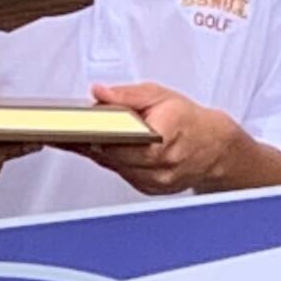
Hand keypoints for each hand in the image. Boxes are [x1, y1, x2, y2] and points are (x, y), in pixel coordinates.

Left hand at [81, 81, 253, 197]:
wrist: (214, 147)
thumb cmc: (189, 120)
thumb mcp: (160, 95)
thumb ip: (127, 94)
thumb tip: (100, 92)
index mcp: (164, 135)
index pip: (123, 138)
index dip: (99, 133)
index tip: (77, 128)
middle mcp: (161, 163)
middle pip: (113, 153)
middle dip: (92, 140)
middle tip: (67, 129)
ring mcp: (155, 180)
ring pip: (114, 165)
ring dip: (97, 151)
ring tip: (76, 136)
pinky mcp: (148, 188)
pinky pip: (120, 174)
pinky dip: (110, 161)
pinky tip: (98, 148)